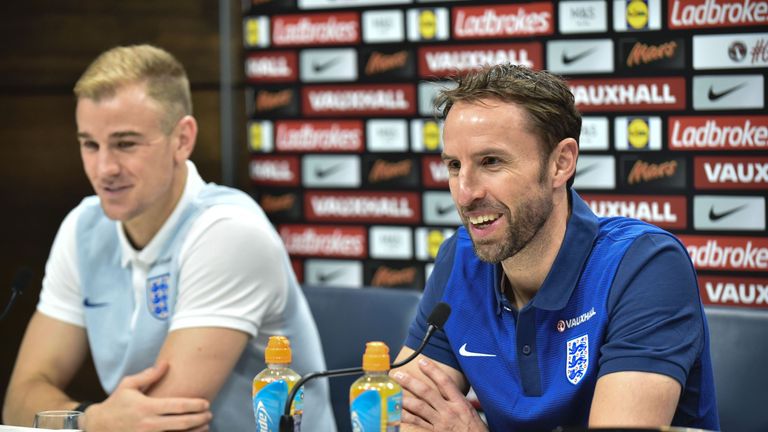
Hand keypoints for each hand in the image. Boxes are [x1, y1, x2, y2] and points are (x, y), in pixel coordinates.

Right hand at [82, 362, 211, 431]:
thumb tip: (167, 363)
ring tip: (206, 427)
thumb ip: (149, 375)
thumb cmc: (115, 404)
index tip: (206, 403)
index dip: (194, 405)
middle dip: (199, 419)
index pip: (177, 406)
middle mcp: (149, 424)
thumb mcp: (128, 385)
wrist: (97, 427)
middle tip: (210, 414)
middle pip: (181, 423)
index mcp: (147, 407)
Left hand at [393, 358, 486, 431]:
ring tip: (393, 391)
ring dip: (404, 398)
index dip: (432, 370)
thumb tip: (447, 388)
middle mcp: (449, 411)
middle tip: (398, 374)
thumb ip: (458, 400)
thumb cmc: (476, 431)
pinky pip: (417, 424)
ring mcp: (440, 423)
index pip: (445, 382)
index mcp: (460, 404)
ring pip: (419, 407)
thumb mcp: (471, 412)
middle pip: (427, 392)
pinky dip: (406, 418)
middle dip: (410, 382)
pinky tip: (396, 412)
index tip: (421, 361)